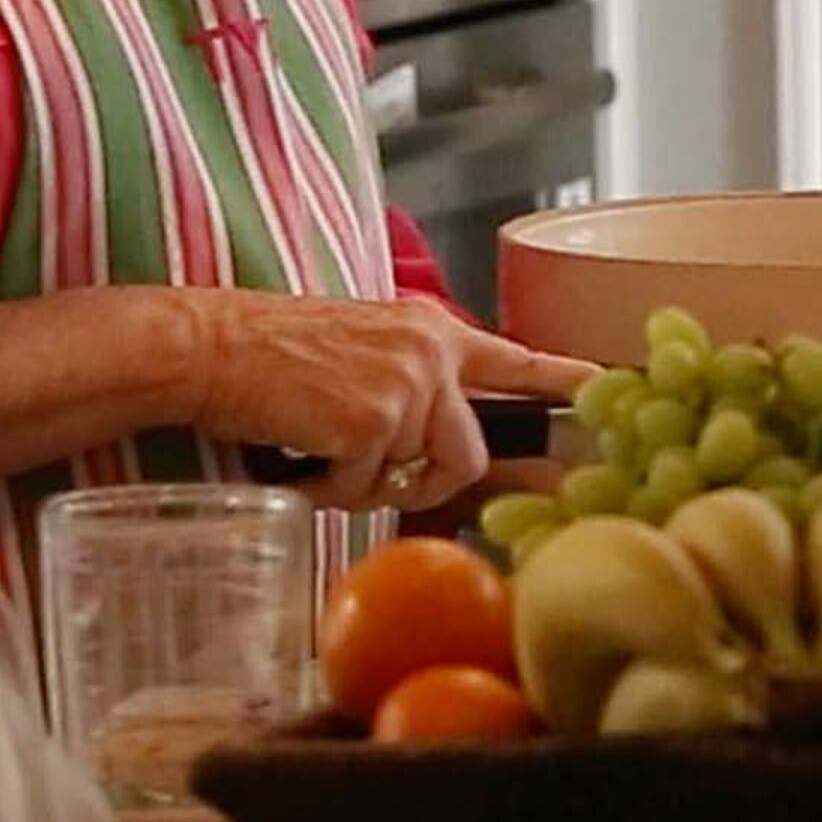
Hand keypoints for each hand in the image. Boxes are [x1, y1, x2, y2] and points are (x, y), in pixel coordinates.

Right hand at [181, 292, 594, 513]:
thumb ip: (414, 387)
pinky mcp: (372, 421)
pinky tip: (298, 454)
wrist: (208, 346)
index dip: (568, 383)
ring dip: (366, 484)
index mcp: (431, 331)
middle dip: (424, 482)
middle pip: (469, 453)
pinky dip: (327, 488)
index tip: (613, 393)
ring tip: (319, 450)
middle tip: (369, 474)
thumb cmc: (272, 358)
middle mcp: (431, 353)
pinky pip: (365, 489)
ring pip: (417, 476)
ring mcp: (405, 386)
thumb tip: (447, 448)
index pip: (517, 358)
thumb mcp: (362, 351)